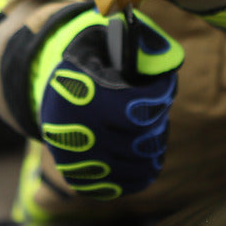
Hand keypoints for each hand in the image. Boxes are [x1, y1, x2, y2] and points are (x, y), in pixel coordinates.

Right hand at [32, 7, 182, 198]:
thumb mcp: (112, 41)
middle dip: (157, 120)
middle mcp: (73, 135)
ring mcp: (77, 163)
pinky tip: (143, 149)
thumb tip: (171, 63)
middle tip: (155, 107)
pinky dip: (143, 168)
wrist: (54, 89)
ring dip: (154, 144)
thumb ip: (145, 47)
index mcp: (78, 97)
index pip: (138, 112)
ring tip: (150, 127)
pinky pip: (130, 184)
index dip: (161, 96)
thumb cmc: (92, 61)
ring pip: (142, 165)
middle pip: (143, 140)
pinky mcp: (82, 181)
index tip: (164, 85)